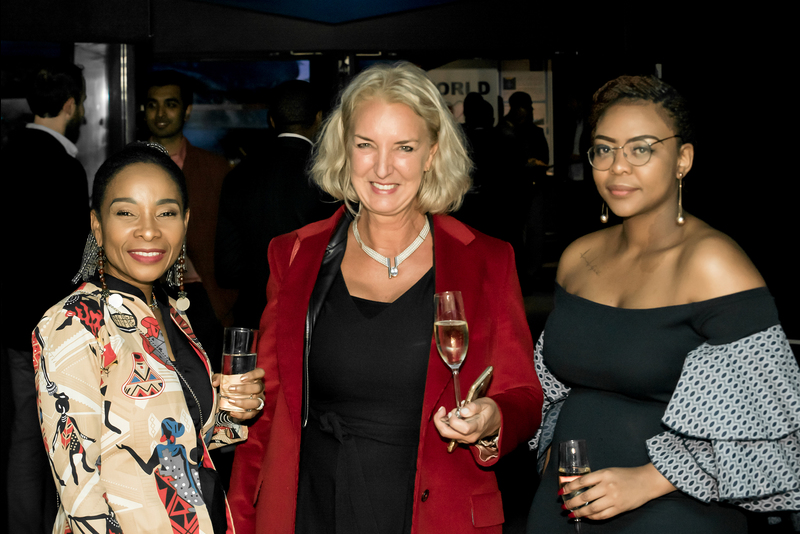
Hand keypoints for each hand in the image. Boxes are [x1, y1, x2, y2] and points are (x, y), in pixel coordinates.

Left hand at [215, 367, 265, 420]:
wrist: (234, 402)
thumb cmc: (233, 387)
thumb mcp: (225, 380)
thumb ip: (219, 378)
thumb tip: (215, 382)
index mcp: (255, 378)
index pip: (260, 373)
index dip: (253, 374)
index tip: (242, 378)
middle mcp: (260, 389)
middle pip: (258, 387)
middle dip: (245, 389)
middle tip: (231, 389)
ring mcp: (259, 400)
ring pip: (256, 402)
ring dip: (244, 402)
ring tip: (231, 401)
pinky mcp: (255, 411)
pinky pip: (251, 414)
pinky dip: (242, 414)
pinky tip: (233, 412)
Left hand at [433, 397, 500, 444]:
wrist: (496, 421)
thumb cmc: (489, 410)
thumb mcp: (484, 404)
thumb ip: (473, 407)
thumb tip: (462, 411)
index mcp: (477, 427)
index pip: (462, 428)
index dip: (454, 419)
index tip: (453, 410)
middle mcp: (470, 436)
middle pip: (448, 434)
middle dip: (439, 421)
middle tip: (442, 410)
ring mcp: (465, 439)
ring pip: (446, 434)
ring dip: (442, 422)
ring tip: (451, 411)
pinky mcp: (462, 439)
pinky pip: (449, 434)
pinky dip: (445, 425)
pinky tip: (451, 416)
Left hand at [560, 464, 675, 520]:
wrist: (645, 482)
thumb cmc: (625, 475)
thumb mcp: (608, 471)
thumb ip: (594, 478)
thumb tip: (577, 486)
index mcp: (604, 474)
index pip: (581, 481)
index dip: (569, 487)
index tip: (562, 491)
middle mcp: (608, 486)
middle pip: (584, 496)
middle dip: (571, 502)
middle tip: (564, 505)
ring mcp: (613, 499)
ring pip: (591, 508)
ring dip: (579, 512)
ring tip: (572, 513)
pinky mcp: (619, 509)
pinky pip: (602, 515)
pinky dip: (592, 517)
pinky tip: (586, 516)